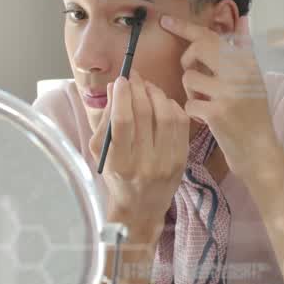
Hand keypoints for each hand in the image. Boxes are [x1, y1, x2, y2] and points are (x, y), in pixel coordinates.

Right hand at [88, 70, 189, 242]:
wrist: (141, 206)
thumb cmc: (116, 176)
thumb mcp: (101, 152)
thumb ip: (106, 120)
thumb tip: (116, 87)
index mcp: (119, 164)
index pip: (122, 122)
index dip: (122, 96)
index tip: (121, 80)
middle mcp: (145, 164)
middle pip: (145, 114)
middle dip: (139, 88)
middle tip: (134, 76)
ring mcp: (167, 163)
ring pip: (166, 115)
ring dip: (156, 93)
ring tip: (147, 86)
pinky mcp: (182, 159)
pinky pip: (180, 123)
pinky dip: (171, 106)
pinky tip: (162, 102)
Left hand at [161, 14, 280, 181]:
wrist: (259, 151)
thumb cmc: (253, 115)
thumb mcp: (253, 79)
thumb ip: (243, 51)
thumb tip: (243, 20)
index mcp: (247, 62)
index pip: (212, 35)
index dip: (185, 27)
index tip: (165, 20)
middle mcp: (240, 72)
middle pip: (198, 48)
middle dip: (187, 59)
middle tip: (193, 73)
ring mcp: (229, 92)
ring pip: (189, 78)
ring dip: (191, 92)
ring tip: (205, 103)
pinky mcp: (217, 112)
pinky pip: (188, 102)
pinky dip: (192, 111)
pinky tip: (206, 119)